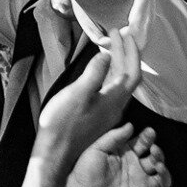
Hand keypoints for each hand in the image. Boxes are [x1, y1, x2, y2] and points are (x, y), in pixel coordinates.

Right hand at [36, 29, 141, 170]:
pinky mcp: (98, 117)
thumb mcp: (78, 93)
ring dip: (118, 64)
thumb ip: (94, 73)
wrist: (54, 153)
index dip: (131, 52)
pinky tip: (100, 71)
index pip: (132, 72)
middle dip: (125, 54)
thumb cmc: (63, 124)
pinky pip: (111, 90)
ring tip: (110, 47)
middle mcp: (115, 107)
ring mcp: (107, 113)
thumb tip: (107, 55)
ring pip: (120, 84)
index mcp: (114, 100)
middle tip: (116, 34)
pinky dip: (109, 74)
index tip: (124, 33)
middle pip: (128, 77)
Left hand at [63, 124, 169, 186]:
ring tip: (158, 166)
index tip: (150, 132)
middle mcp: (136, 169)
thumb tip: (130, 125)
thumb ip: (113, 137)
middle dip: (159, 153)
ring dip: (164, 172)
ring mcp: (140, 186)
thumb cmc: (84, 172)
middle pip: (155, 159)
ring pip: (162, 178)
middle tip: (155, 149)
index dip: (148, 137)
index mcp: (126, 155)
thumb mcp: (97, 149)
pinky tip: (154, 183)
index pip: (143, 143)